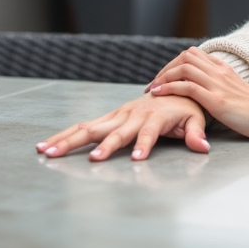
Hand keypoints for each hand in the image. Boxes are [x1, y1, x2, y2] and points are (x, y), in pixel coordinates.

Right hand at [36, 93, 208, 161]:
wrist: (174, 88)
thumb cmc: (185, 108)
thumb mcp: (195, 119)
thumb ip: (195, 134)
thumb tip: (202, 147)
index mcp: (154, 117)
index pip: (147, 133)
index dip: (142, 144)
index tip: (136, 158)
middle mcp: (131, 115)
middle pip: (110, 131)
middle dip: (95, 145)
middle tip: (78, 159)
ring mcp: (116, 116)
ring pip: (88, 128)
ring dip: (67, 140)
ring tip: (46, 152)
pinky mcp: (108, 118)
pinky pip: (83, 127)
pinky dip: (65, 136)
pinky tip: (46, 146)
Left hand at [146, 47, 248, 140]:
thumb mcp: (236, 92)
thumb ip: (221, 87)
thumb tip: (204, 92)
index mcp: (225, 69)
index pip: (194, 54)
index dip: (174, 63)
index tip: (164, 78)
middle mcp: (220, 72)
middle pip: (186, 57)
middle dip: (166, 68)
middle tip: (155, 83)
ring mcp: (218, 85)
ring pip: (184, 68)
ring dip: (164, 77)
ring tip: (153, 89)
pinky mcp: (217, 100)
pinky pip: (188, 87)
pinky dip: (170, 88)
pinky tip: (159, 95)